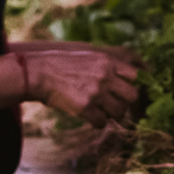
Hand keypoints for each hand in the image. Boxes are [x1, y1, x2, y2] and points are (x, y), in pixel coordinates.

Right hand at [24, 50, 140, 127]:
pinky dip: (98, 123)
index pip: (137, 73)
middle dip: (126, 102)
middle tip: (116, 103)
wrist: (36, 72)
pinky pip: (102, 123)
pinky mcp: (85, 107)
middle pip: (133, 95)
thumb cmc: (59, 61)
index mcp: (107, 59)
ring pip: (120, 111)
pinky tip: (90, 118)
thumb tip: (127, 64)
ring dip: (112, 114)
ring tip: (101, 111)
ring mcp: (96, 92)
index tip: (134, 90)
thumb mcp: (87, 51)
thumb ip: (108, 58)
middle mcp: (105, 75)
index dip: (138, 84)